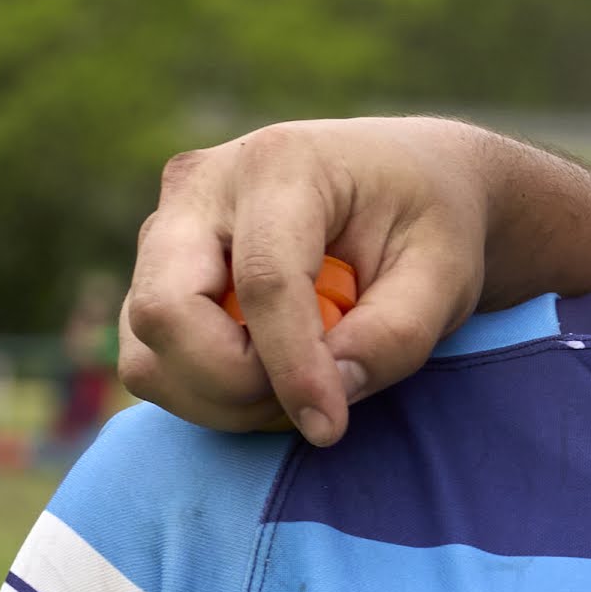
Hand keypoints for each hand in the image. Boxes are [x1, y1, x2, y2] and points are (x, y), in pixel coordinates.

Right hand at [116, 119, 503, 445]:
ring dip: (219, 396)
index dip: (292, 367)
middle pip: (165, 312)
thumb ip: (395, 336)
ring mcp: (165, 227)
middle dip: (234, 384)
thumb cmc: (430, 221)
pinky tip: (272, 374)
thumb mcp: (446, 275)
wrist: (406, 184)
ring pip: (145, 347)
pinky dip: (206, 390)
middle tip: (317, 398)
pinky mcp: (155, 271)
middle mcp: (201, 186)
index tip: (330, 427)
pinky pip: (152, 358)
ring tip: (301, 384)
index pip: (263, 282)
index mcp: (280, 164)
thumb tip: (331, 394)